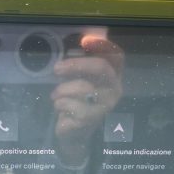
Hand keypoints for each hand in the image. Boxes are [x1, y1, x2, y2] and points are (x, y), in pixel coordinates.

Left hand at [51, 35, 123, 164]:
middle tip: (57, 68)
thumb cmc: (77, 101)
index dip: (103, 45)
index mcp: (113, 76)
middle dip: (76, 64)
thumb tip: (75, 43)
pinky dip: (60, 104)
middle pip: (101, 67)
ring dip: (62, 90)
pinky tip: (61, 108)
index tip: (84, 40)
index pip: (117, 56)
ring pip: (82, 88)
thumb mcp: (79, 80)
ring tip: (56, 95)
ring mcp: (105, 106)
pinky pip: (71, 105)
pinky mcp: (92, 120)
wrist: (74, 133)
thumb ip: (79, 64)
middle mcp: (114, 89)